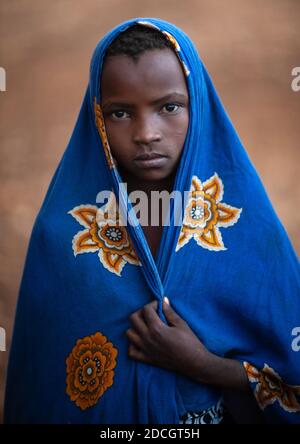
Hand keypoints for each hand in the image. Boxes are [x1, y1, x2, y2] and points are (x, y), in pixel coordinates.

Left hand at [126, 298, 249, 390]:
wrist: (194, 363)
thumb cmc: (190, 342)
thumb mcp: (181, 324)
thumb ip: (169, 312)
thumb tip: (163, 300)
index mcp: (156, 328)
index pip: (146, 309)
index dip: (153, 304)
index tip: (160, 305)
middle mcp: (147, 338)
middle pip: (133, 318)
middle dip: (141, 312)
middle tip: (151, 313)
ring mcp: (145, 349)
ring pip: (129, 333)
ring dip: (135, 327)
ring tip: (146, 326)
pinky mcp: (146, 359)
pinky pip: (131, 351)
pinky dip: (133, 344)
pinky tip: (142, 341)